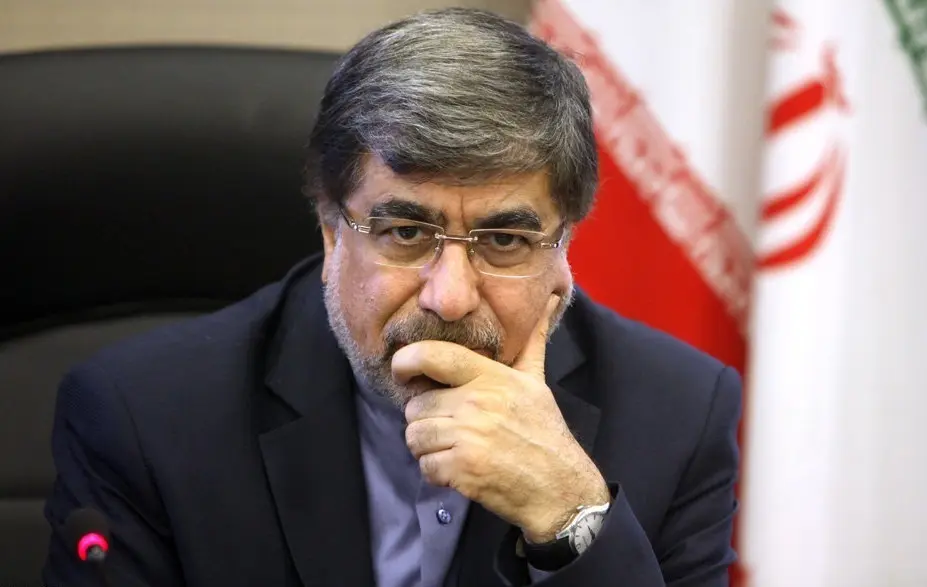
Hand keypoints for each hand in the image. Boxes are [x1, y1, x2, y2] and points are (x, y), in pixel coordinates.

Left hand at [392, 295, 609, 542]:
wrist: (559, 487)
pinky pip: (425, 466)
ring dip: (427, 449)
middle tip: (449, 429)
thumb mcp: (537, 382)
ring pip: (415, 437)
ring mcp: (468, 437)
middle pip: (416, 406)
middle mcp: (476, 403)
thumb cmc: (544, 433)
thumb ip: (531, 343)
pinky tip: (459, 471)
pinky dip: (436, 473)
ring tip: (453, 449)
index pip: (433, 356)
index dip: (406, 360)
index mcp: (491, 378)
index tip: (402, 371)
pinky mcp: (462, 469)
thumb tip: (550, 299)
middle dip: (425, 420)